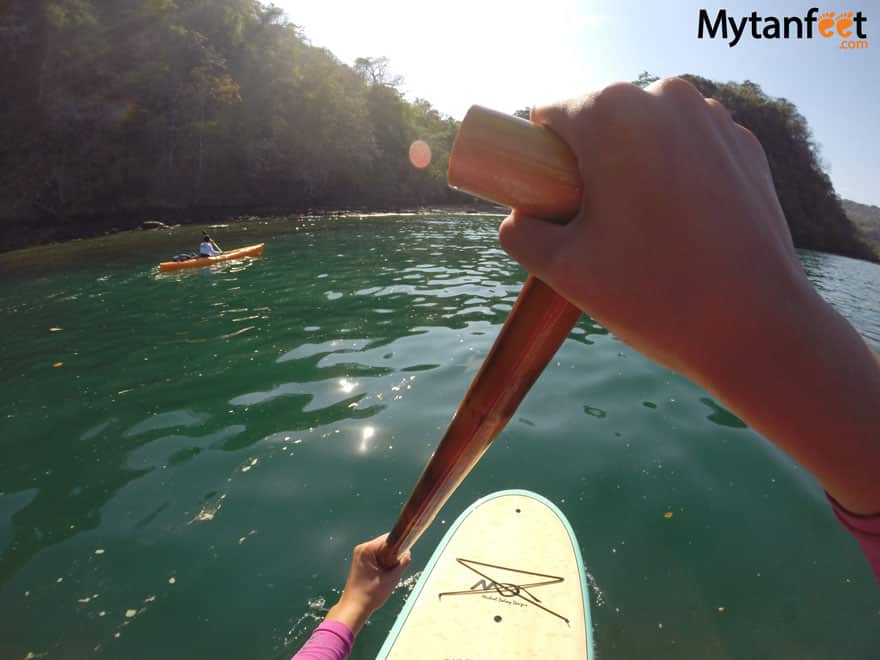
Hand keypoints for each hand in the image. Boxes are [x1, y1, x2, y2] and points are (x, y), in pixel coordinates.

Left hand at [325, 534, 411, 633]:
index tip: (404, 558)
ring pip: (382, 552)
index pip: (389, 539)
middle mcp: (362, 549)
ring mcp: (360, 556)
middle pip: (385, 545)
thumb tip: (408, 553)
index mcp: (366, 550)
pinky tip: (382, 577)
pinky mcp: (361, 563)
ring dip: (388, 561)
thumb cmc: (370, 595)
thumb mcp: (392, 579)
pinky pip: (377, 558)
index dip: (399, 546)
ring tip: (387, 576)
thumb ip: (402, 563)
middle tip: (394, 570)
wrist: (354, 608)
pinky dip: (383, 565)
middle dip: (393, 556)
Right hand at [499, 77, 806, 380]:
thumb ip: (519, 233)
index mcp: (611, 115)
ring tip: (638, 225)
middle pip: (600, 118)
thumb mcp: (561, 269)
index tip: (546, 198)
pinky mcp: (745, 145)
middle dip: (585, 160)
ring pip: (646, 129)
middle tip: (591, 221)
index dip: (536, 155)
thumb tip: (517, 217)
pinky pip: (688, 146)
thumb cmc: (652, 295)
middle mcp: (665, 97)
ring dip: (630, 163)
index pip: (549, 114)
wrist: (756, 328)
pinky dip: (672, 171)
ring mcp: (713, 118)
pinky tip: (679, 222)